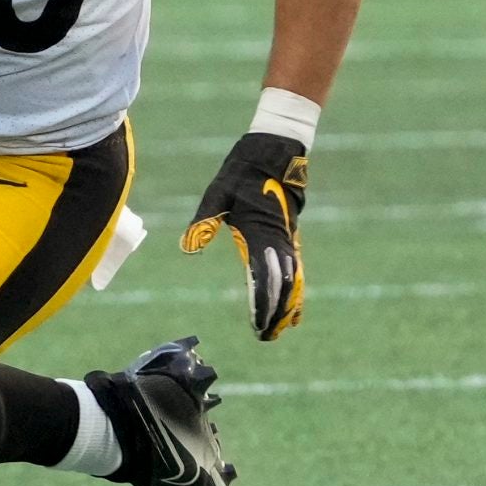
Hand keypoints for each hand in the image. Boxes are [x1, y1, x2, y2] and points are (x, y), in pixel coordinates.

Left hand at [181, 133, 308, 340]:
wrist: (274, 150)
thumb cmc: (242, 170)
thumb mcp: (218, 193)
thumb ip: (205, 221)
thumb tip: (188, 247)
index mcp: (258, 231)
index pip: (263, 275)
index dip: (262, 302)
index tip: (257, 323)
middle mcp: (276, 238)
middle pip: (281, 283)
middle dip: (275, 312)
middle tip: (266, 336)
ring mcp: (287, 237)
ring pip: (292, 278)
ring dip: (288, 304)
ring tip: (281, 328)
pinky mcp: (290, 234)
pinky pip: (296, 266)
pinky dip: (296, 288)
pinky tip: (294, 304)